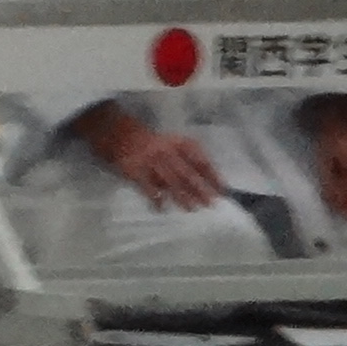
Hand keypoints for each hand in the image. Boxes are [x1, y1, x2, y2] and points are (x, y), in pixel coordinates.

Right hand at [74, 107, 224, 210]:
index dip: (212, 175)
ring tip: (192, 208)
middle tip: (211, 203)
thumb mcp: (174, 145)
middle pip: (187, 173)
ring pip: (170, 181)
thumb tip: (209, 182)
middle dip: (200, 189)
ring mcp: (152, 162)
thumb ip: (189, 160)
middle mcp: (168, 151)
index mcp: (180, 144)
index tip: (223, 189)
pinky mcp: (137, 171)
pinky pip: (148, 187)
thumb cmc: (155, 144)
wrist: (123, 136)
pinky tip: (161, 208)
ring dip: (182, 196)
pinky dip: (156, 198)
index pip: (201, 160)